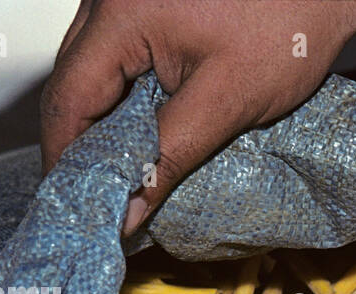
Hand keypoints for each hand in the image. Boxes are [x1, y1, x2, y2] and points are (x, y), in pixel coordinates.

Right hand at [40, 0, 355, 233]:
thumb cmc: (289, 26)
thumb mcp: (228, 102)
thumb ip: (169, 155)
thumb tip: (127, 210)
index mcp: (121, 13)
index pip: (68, 99)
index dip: (66, 160)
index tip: (82, 205)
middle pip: (73, 84)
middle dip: (84, 145)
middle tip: (105, 199)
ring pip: (91, 72)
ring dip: (105, 124)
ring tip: (128, 173)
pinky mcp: (142, 4)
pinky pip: (115, 57)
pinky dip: (125, 98)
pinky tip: (146, 131)